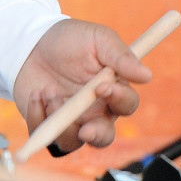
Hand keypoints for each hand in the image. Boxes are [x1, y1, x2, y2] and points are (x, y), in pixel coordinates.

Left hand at [12, 19, 152, 150]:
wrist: (33, 41)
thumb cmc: (71, 39)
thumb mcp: (99, 39)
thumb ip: (121, 57)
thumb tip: (147, 76)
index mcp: (113, 90)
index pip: (126, 104)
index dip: (118, 99)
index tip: (101, 86)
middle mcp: (94, 111)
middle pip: (104, 137)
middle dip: (97, 135)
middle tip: (86, 130)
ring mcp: (69, 120)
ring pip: (73, 142)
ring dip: (62, 123)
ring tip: (49, 92)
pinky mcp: (45, 124)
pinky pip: (44, 134)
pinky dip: (38, 115)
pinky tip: (37, 93)